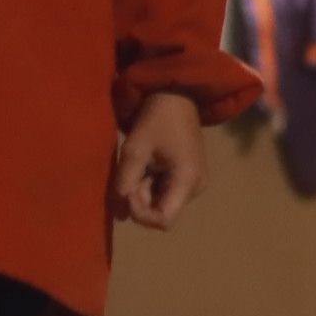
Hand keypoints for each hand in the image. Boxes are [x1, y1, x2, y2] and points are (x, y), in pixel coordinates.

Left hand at [111, 93, 204, 228]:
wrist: (177, 95)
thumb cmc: (157, 119)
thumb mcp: (135, 150)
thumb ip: (125, 183)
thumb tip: (120, 216)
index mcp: (187, 181)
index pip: (163, 220)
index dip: (140, 213)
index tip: (128, 190)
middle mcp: (195, 187)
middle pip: (162, 212)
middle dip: (140, 199)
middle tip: (132, 171)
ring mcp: (194, 183)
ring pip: (162, 202)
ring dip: (144, 190)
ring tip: (140, 164)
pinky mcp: (188, 177)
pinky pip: (165, 192)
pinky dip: (150, 184)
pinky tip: (147, 164)